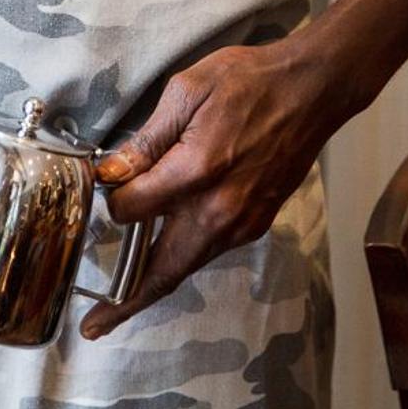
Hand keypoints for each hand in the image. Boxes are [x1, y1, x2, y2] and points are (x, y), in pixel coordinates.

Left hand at [79, 38, 336, 338]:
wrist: (312, 91)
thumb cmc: (249, 81)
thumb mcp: (187, 92)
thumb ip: (147, 140)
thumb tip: (112, 172)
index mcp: (197, 172)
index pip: (132, 209)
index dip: (110, 198)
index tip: (102, 183)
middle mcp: (220, 211)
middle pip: (163, 271)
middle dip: (126, 302)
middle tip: (95, 327)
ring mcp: (242, 222)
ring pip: (187, 264)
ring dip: (154, 283)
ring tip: (120, 301)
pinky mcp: (256, 223)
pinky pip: (209, 249)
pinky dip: (183, 257)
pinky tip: (164, 250)